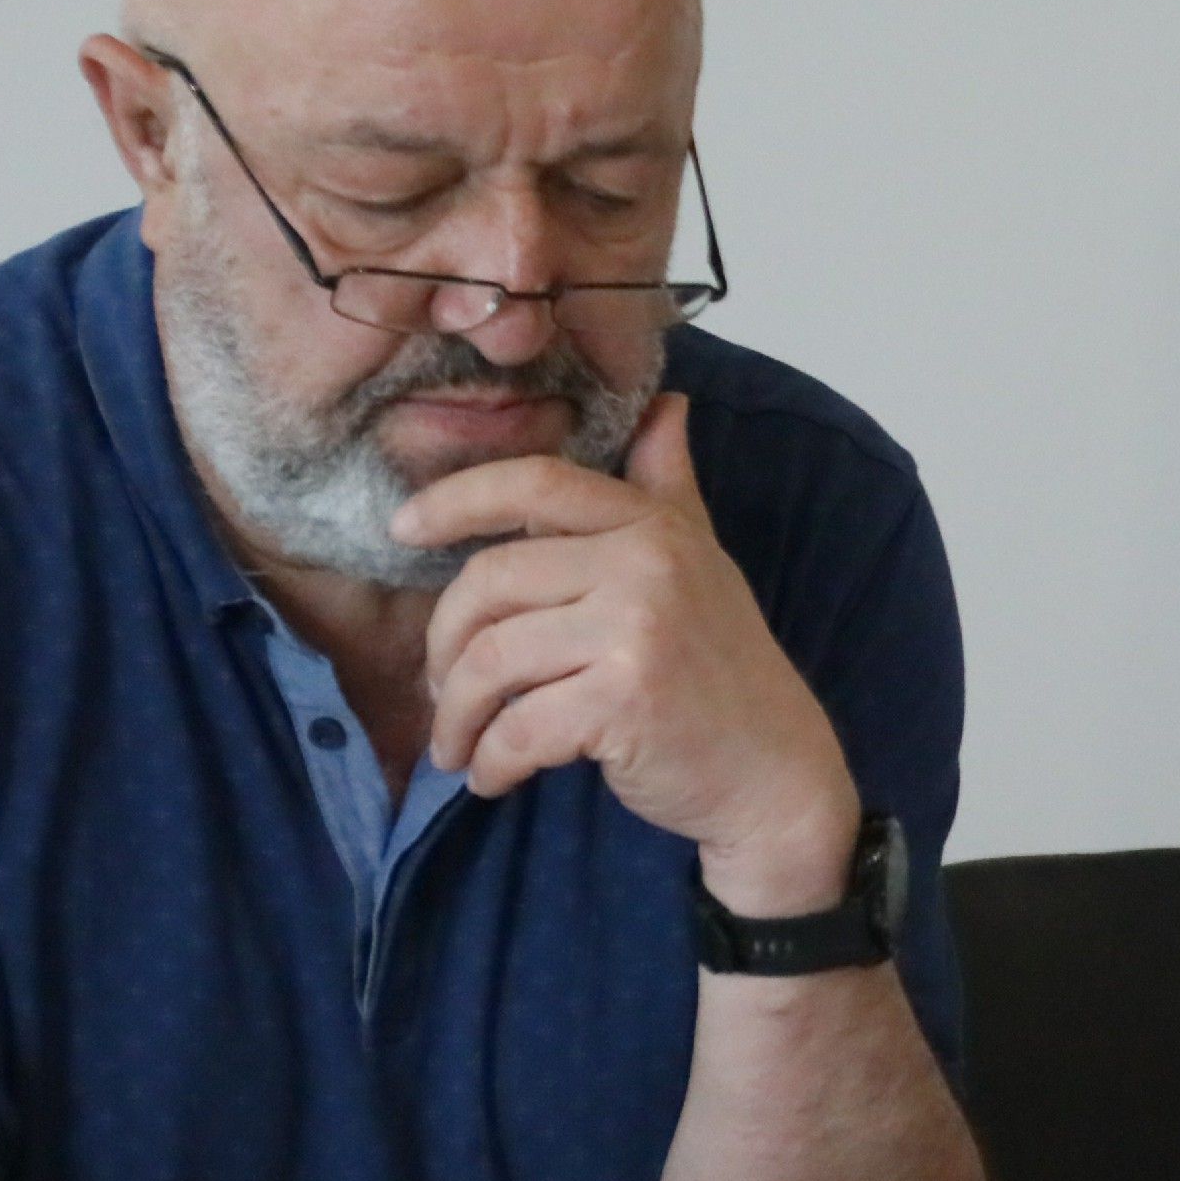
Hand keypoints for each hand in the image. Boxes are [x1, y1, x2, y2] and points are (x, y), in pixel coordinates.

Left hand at [395, 395, 860, 915]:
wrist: (776, 772)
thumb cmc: (725, 670)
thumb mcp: (702, 563)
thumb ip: (668, 486)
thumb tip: (664, 403)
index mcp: (654, 527)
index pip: (534, 484)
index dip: (456, 500)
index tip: (403, 529)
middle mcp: (647, 566)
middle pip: (491, 582)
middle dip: (444, 645)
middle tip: (440, 689)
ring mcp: (637, 632)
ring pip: (492, 660)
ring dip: (457, 716)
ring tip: (459, 745)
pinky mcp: (625, 703)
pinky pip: (519, 728)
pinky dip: (491, 762)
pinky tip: (493, 777)